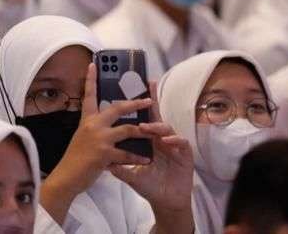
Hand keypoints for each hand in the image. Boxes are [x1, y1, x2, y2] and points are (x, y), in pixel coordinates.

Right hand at [47, 63, 153, 196]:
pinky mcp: (105, 153)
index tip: (94, 64)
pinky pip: (128, 153)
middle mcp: (93, 125)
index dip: (91, 79)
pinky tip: (147, 159)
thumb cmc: (76, 158)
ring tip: (157, 132)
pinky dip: (138, 156)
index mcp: (87, 120)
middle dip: (135, 104)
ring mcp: (99, 138)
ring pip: (128, 129)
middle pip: (116, 108)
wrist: (68, 176)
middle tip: (148, 100)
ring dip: (144, 131)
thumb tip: (108, 123)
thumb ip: (94, 128)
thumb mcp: (83, 137)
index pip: (89, 95)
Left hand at [109, 84, 194, 220]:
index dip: (131, 103)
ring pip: (164, 127)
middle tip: (147, 86)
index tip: (123, 87)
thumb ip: (118, 166)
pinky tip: (167, 140)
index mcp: (144, 139)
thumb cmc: (148, 185)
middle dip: (149, 100)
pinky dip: (174, 139)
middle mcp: (157, 138)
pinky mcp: (184, 154)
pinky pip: (180, 142)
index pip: (136, 118)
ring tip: (146, 127)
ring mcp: (171, 144)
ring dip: (156, 125)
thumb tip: (102, 158)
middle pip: (152, 116)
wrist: (165, 202)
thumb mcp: (128, 175)